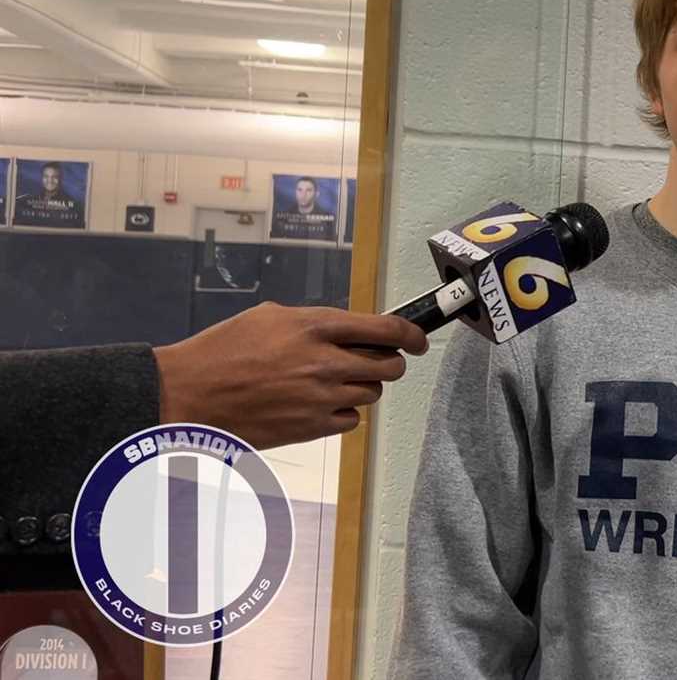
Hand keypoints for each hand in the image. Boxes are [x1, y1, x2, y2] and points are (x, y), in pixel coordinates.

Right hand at [153, 302, 427, 449]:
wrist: (189, 394)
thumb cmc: (224, 350)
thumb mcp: (270, 316)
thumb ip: (315, 321)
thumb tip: (350, 329)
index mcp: (316, 326)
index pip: (386, 329)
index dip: (412, 334)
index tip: (418, 338)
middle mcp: (325, 362)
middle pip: (390, 366)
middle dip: (391, 361)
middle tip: (378, 360)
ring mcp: (320, 398)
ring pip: (372, 393)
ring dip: (364, 385)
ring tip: (336, 380)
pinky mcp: (311, 428)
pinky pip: (352, 420)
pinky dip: (345, 411)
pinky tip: (322, 402)